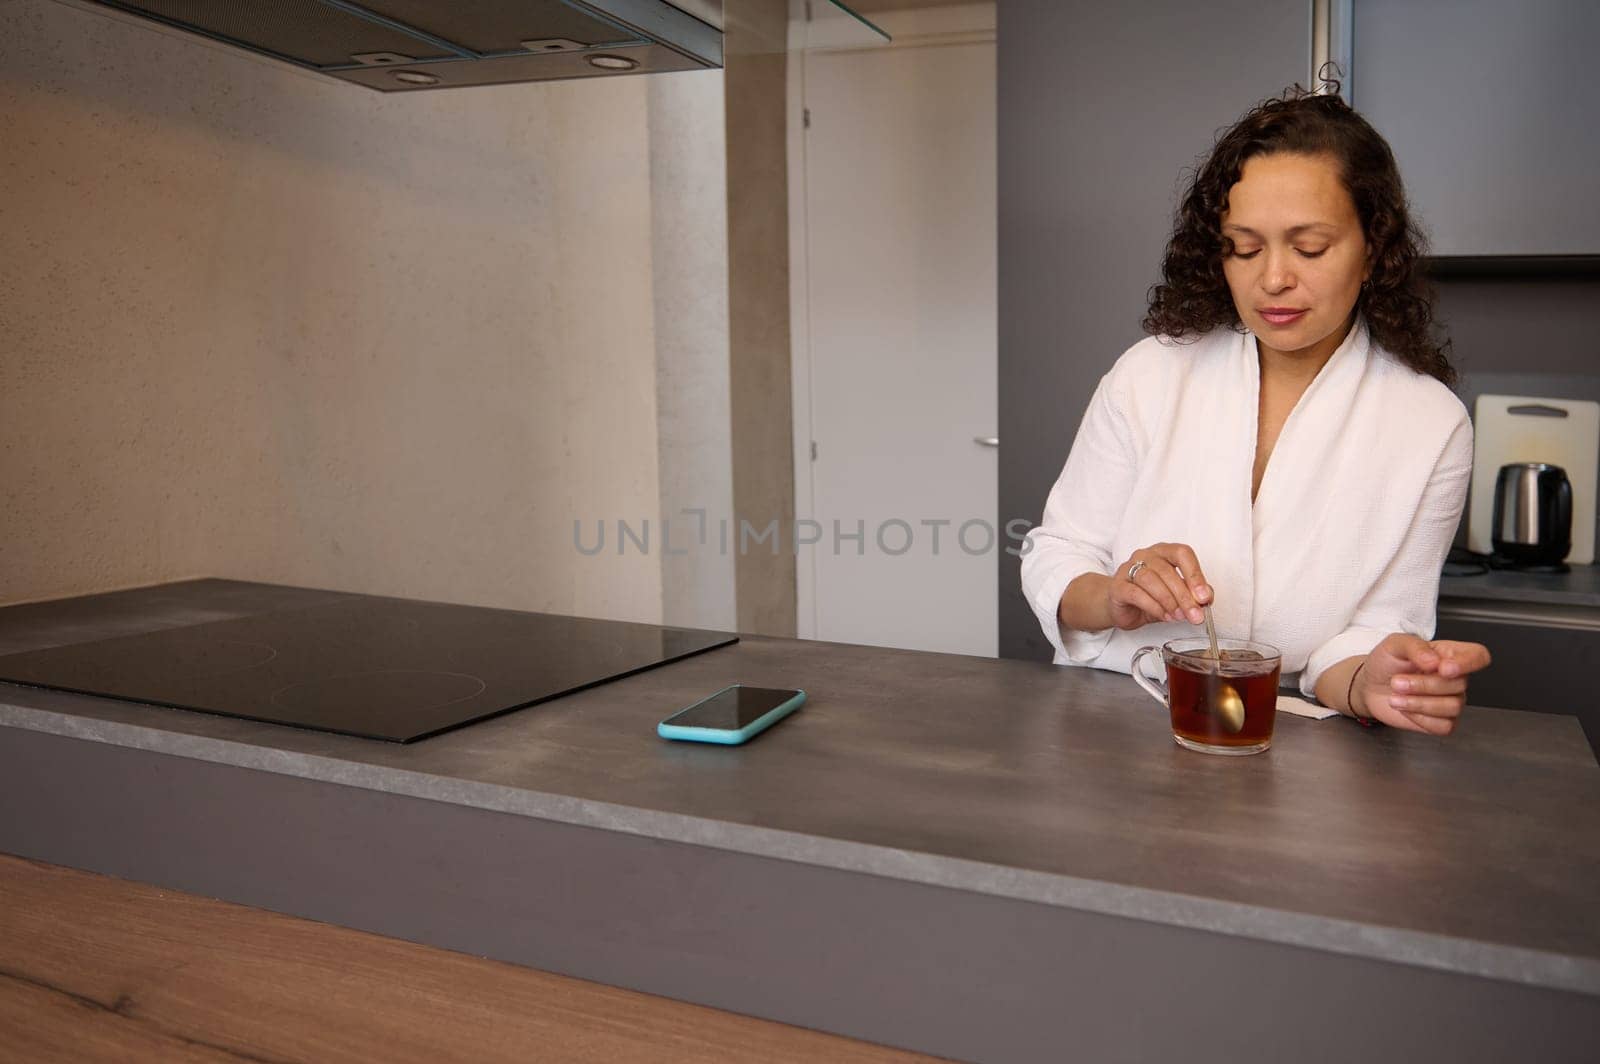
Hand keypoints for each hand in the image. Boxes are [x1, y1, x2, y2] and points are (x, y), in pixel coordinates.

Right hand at [1108, 543, 1213, 630]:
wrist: (1123, 608)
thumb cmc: (1151, 597)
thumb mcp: (1177, 595)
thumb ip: (1193, 593)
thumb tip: (1206, 597)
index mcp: (1164, 552)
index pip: (1182, 553)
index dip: (1195, 574)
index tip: (1204, 596)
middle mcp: (1145, 555)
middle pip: (1167, 570)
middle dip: (1184, 596)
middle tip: (1195, 614)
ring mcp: (1128, 568)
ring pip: (1150, 579)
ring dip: (1168, 601)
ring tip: (1178, 616)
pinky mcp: (1117, 586)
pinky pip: (1136, 593)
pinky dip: (1153, 606)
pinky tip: (1163, 615)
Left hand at [1354, 634, 1491, 734]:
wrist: (1369, 686)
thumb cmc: (1386, 662)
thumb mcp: (1395, 644)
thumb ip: (1416, 646)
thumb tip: (1434, 660)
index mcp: (1449, 654)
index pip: (1478, 656)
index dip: (1467, 663)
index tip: (1443, 668)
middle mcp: (1455, 678)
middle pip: (1459, 684)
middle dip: (1423, 685)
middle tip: (1397, 681)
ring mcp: (1451, 700)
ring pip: (1453, 707)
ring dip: (1419, 703)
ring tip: (1396, 695)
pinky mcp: (1441, 721)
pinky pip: (1443, 726)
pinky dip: (1420, 719)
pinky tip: (1406, 708)